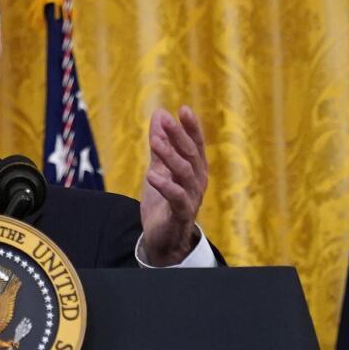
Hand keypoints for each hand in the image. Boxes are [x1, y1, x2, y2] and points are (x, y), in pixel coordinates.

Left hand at [139, 106, 207, 265]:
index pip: (196, 144)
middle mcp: (197, 181)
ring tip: (155, 143)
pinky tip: (151, 176)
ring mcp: (191, 197)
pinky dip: (165, 186)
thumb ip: (160, 145)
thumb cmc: (164, 203)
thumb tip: (159, 114)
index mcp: (194, 169)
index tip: (183, 109)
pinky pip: (177, 198)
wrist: (163, 239)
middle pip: (191, 155)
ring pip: (185, 174)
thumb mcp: (159, 169)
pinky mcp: (181, 214)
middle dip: (179, 136)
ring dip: (170, 157)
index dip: (191, 128)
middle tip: (166, 120)